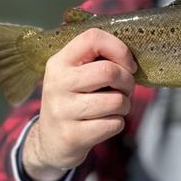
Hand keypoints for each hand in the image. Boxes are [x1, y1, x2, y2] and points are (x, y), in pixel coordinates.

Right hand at [22, 28, 136, 180]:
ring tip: (113, 107)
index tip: (128, 64)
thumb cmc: (72, 101)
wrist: (50, 141)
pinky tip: (104, 123)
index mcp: (59, 62)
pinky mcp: (73, 135)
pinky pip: (114, 124)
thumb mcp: (74, 75)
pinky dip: (117, 123)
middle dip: (127, 81)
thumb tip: (131, 59)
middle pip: (109, 71)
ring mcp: (63, 111)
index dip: (119, 49)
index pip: (93, 38)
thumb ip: (97, 60)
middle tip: (125, 89)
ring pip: (116, 100)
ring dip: (124, 104)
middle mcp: (57, 83)